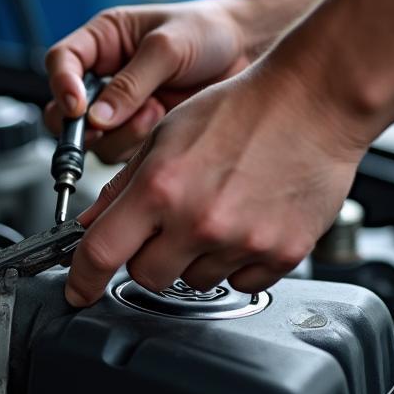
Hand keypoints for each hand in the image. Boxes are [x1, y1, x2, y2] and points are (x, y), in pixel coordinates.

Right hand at [44, 0, 251, 163]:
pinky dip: (140, 144)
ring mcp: (120, 110)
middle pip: (64, 110)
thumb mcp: (167, 47)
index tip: (79, 106)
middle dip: (84, 123)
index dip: (62, 85)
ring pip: (94, 139)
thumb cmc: (209, 33)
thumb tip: (97, 116)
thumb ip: (131, 83)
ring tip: (157, 110)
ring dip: (123, 132)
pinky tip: (165, 122)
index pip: (61, 62)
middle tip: (107, 124)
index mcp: (102, 42)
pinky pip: (122, 154)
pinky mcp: (139, 134)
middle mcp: (105, 77)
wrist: (248, 53)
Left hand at [63, 60, 371, 305]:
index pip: (100, 253)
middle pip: (145, 276)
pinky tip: (247, 223)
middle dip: (147, 256)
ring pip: (194, 282)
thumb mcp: (165, 135)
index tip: (79, 291)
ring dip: (196, 258)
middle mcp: (198, 220)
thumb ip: (124, 185)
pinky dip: (238, 262)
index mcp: (160, 186)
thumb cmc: (242, 108)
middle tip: (169, 225)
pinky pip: (242, 282)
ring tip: (219, 211)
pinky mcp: (281, 253)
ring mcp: (241, 241)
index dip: (81, 280)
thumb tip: (92, 223)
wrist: (313, 101)